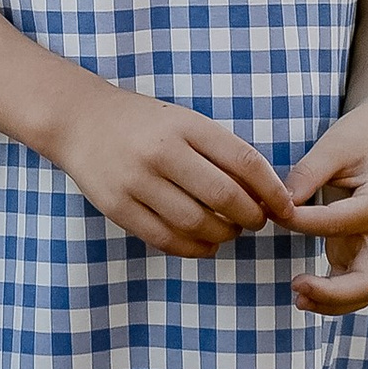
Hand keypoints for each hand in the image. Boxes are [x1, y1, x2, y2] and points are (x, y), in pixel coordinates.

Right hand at [44, 75, 299, 256]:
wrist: (81, 120)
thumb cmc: (144, 123)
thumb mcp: (184, 121)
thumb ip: (219, 151)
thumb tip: (264, 191)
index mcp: (185, 125)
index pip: (243, 161)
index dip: (272, 190)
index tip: (286, 207)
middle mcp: (162, 152)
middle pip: (223, 196)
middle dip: (251, 217)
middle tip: (258, 222)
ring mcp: (137, 182)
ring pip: (196, 223)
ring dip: (223, 235)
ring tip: (230, 232)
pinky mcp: (118, 208)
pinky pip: (165, 239)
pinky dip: (193, 248)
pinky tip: (206, 245)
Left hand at [283, 104, 367, 313]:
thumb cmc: (361, 136)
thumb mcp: (334, 145)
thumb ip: (308, 174)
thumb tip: (278, 205)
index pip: (337, 223)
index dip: (301, 222)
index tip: (273, 212)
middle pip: (367, 281)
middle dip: (332, 293)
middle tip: (296, 287)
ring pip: (362, 291)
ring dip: (331, 302)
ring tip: (297, 296)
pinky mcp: (362, 249)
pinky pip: (350, 283)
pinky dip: (331, 294)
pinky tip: (304, 292)